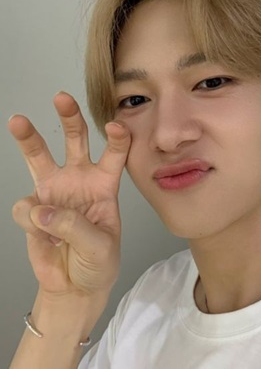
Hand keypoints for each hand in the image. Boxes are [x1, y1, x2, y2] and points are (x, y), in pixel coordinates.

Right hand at [8, 91, 130, 297]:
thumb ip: (75, 228)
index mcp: (104, 184)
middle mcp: (78, 180)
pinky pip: (25, 206)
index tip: (117, 126)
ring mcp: (54, 191)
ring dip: (29, 138)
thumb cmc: (98, 263)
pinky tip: (44, 235)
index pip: (115, 154)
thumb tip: (42, 209)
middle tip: (62, 98)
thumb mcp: (100, 249)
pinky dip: (31, 220)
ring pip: (39, 157)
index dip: (118, 138)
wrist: (75, 286)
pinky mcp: (33, 208)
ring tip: (18, 120)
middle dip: (69, 117)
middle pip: (75, 141)